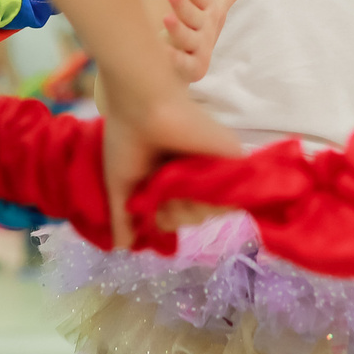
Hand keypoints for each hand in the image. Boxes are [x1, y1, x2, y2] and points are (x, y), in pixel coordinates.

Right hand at [98, 83, 240, 250]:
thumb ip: (123, 218)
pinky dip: (210, 200)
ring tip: (171, 184)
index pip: (176, 214)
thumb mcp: (120, 185)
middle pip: (194, 216)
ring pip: (211, 211)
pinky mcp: (232, 159)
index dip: (164, 219)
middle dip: (174, 215)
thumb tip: (121, 249)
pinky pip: (230, 197)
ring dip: (188, 208)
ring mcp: (213, 166)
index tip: (152, 208)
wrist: (143, 103)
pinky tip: (189, 185)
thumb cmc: (126, 138)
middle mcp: (193, 172)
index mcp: (169, 176)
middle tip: (160, 194)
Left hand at [161, 0, 249, 82]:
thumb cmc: (200, 30)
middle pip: (194, 16)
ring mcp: (198, 49)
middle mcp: (204, 30)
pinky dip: (173, 58)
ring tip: (166, 18)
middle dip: (183, 5)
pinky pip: (182, 62)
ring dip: (177, 29)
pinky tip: (162, 50)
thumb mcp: (214, 8)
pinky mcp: (191, 67)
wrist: (193, 64)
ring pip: (187, 38)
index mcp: (208, 13)